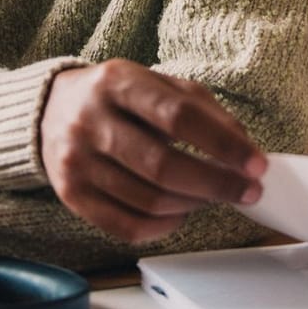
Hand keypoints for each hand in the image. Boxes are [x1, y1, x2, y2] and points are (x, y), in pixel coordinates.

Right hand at [39, 60, 267, 242]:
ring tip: (213, 196)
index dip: (224, 145)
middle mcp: (91, 121)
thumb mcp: (158, 84)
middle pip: (164, 166)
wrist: (51, 110)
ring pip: (149, 200)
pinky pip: (128, 226)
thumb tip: (244, 147)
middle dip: (217, 184)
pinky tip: (181, 212)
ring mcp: (77, 161)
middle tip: (247, 191)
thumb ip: (203, 109)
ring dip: (195, 204)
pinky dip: (166, 225)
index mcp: (118, 82)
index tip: (256, 164)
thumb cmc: (118, 98)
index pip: (179, 117)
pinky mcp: (71, 195)